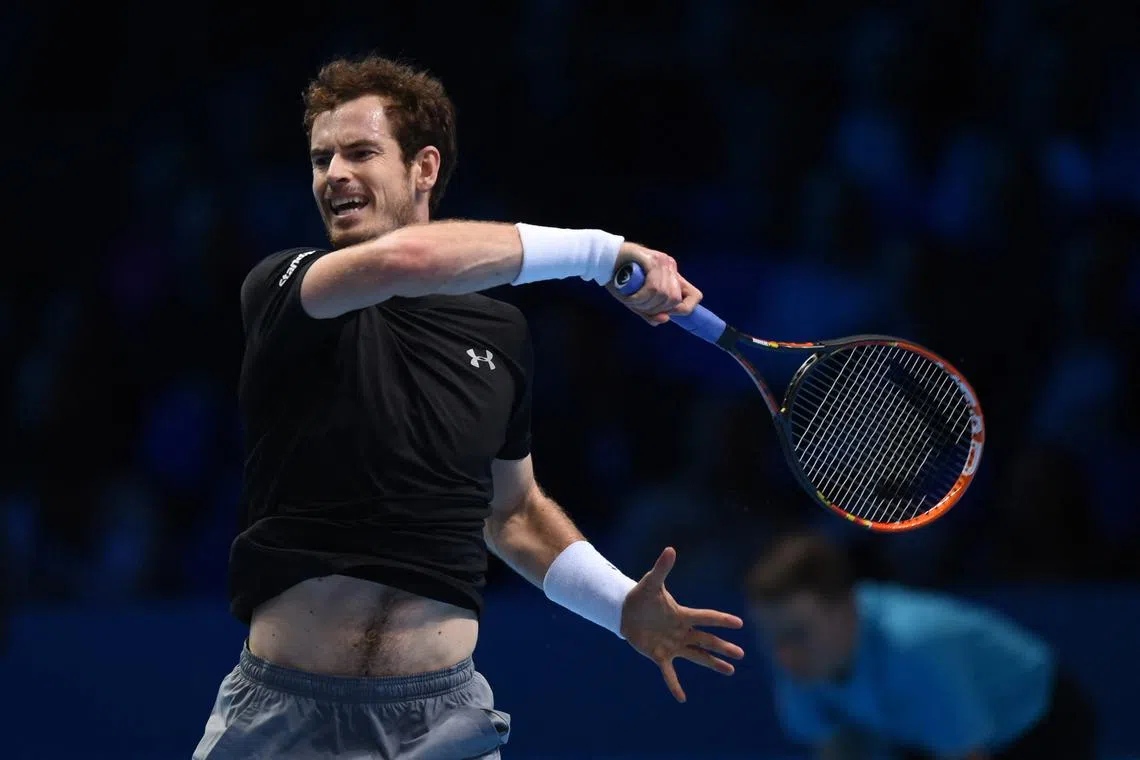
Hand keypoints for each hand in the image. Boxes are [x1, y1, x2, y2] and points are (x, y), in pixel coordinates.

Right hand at [607, 243, 702, 325]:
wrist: (603, 259)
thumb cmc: (619, 279)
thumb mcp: (637, 301)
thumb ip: (650, 312)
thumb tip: (665, 320)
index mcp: (672, 277)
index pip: (694, 295)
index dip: (685, 309)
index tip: (666, 313)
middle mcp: (671, 268)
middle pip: (675, 300)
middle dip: (656, 309)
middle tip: (639, 306)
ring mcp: (663, 263)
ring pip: (664, 295)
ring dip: (645, 304)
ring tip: (631, 301)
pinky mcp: (653, 260)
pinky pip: (653, 288)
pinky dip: (640, 299)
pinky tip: (630, 298)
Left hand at [620, 547, 744, 701]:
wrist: (626, 611)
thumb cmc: (642, 596)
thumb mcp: (651, 582)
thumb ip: (662, 568)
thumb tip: (670, 549)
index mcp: (682, 614)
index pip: (705, 617)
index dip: (721, 619)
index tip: (739, 624)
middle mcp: (681, 631)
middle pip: (706, 640)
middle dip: (723, 647)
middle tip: (741, 654)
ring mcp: (672, 645)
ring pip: (696, 656)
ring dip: (712, 664)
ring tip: (730, 671)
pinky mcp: (659, 655)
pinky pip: (669, 673)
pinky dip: (674, 684)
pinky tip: (681, 698)